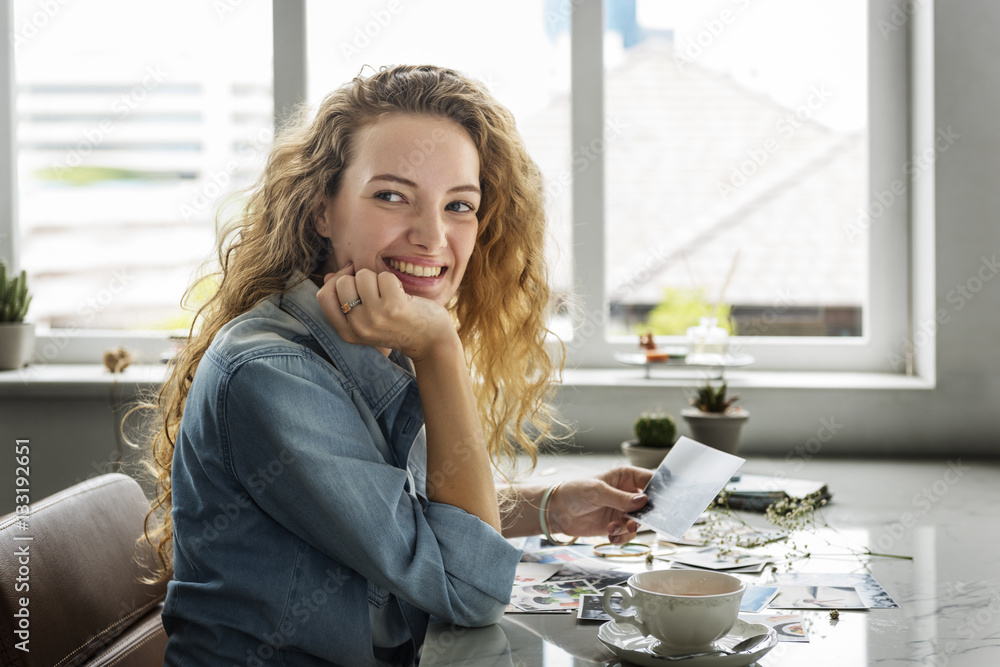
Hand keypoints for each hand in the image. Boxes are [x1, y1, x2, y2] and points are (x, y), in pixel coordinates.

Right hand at [316, 263, 456, 359]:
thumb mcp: (367, 321)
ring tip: (391, 295)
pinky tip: (402, 296)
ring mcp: (374, 317)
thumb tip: (329, 276)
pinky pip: (384, 277)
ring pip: (362, 276)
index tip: (352, 278)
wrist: (431, 342)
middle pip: (342, 283)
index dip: (336, 281)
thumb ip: (347, 301)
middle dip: (360, 279)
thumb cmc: (399, 326)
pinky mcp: (392, 306)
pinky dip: (394, 281)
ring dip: (378, 279)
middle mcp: (357, 326)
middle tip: (378, 292)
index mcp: (347, 332)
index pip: (324, 296)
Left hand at [546, 466, 652, 542]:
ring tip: (614, 528)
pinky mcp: (616, 526)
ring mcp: (622, 510)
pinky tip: (610, 535)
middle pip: (649, 505)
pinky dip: (622, 537)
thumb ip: (620, 498)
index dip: (658, 491)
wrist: (556, 511)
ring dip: (629, 528)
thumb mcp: (597, 491)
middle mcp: (627, 494)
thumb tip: (643, 501)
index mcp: (625, 477)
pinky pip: (628, 534)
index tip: (659, 502)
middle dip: (645, 515)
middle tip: (635, 521)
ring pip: (639, 522)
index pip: (650, 480)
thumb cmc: (574, 491)